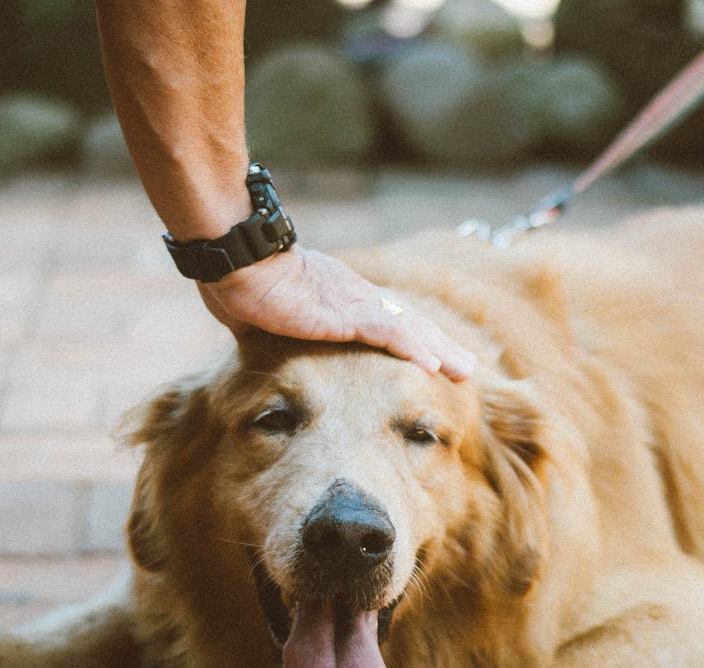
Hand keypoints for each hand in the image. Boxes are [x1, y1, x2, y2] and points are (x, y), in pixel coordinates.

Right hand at [196, 244, 475, 380]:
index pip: (388, 320)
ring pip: (409, 329)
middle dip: (440, 346)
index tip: (435, 356)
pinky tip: (433, 367)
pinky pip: (387, 333)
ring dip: (439, 351)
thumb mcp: (262, 315)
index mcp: (339, 297)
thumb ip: (273, 328)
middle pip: (409, 323)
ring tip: (465, 372)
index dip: (414, 338)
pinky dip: (412, 348)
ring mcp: (353, 303)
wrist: (236, 259)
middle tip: (467, 368)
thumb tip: (256, 339)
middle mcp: (355, 297)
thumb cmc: (239, 282)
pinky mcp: (344, 314)